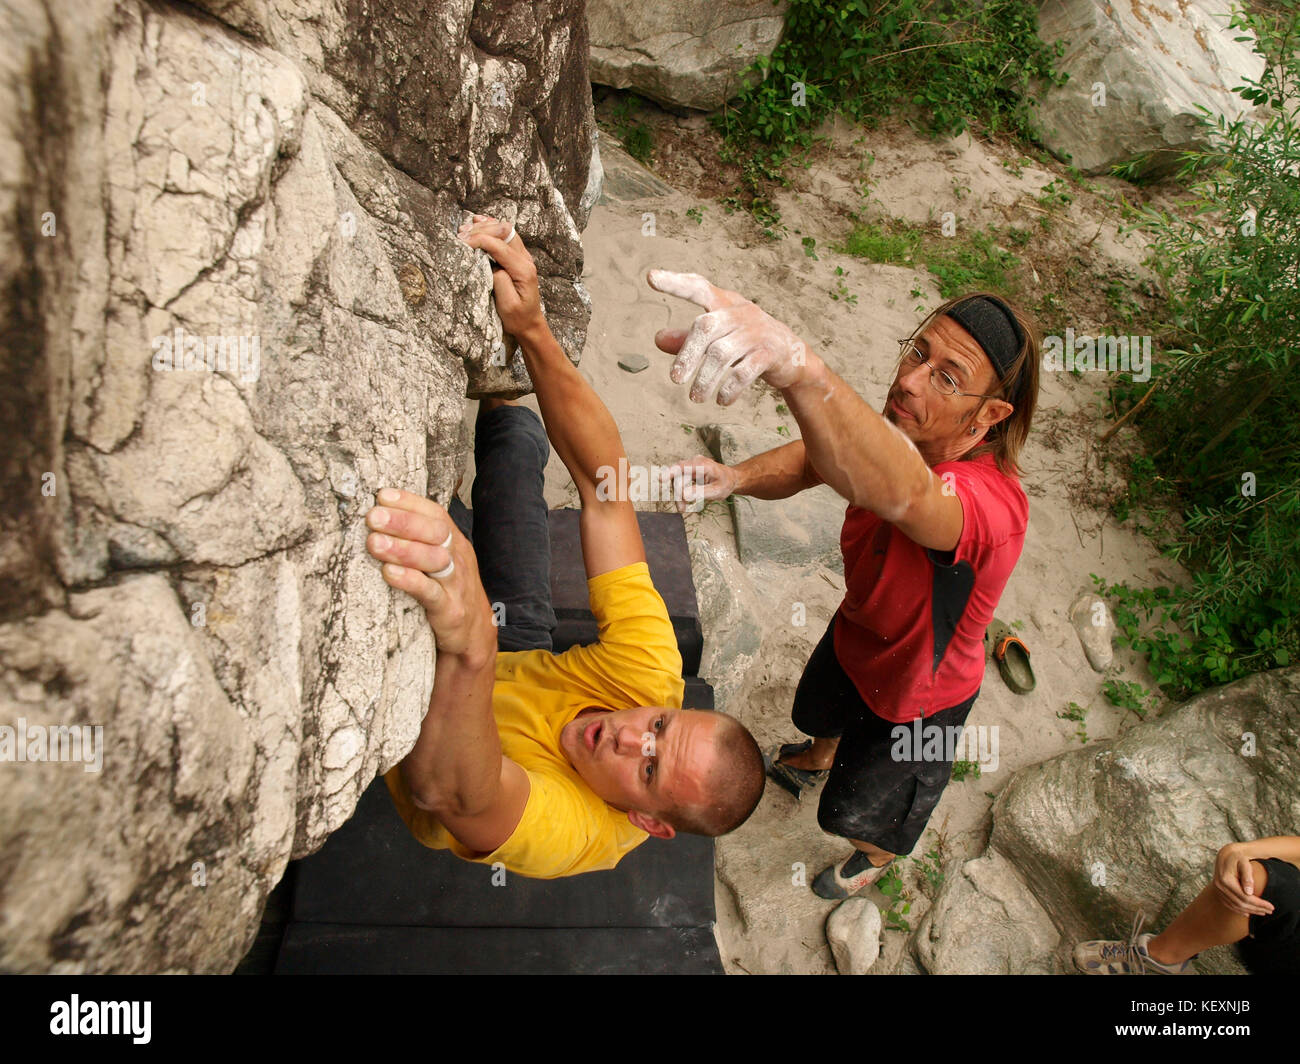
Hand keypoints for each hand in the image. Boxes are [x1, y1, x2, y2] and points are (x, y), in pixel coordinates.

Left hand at [365, 488, 495, 661]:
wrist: (475, 633)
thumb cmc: (449, 590)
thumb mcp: (440, 560)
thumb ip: (419, 540)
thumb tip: (381, 514)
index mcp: (454, 542)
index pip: (435, 514)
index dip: (410, 502)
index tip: (382, 496)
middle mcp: (457, 558)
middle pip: (435, 532)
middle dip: (402, 522)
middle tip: (373, 516)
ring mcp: (455, 584)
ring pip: (434, 559)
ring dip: (402, 549)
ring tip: (374, 542)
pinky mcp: (450, 610)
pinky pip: (430, 592)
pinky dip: (409, 581)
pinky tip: (388, 573)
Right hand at [458, 214, 546, 341]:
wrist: (530, 324)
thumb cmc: (518, 318)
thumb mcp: (507, 305)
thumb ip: (500, 281)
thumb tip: (491, 264)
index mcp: (523, 270)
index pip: (499, 245)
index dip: (479, 240)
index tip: (462, 242)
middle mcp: (526, 259)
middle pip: (504, 232)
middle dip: (481, 230)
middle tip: (460, 235)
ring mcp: (523, 257)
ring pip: (505, 230)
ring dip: (485, 227)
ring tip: (465, 228)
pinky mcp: (517, 258)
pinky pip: (506, 236)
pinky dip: (492, 227)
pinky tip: (479, 222)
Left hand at [647, 269, 811, 403]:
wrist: (793, 358)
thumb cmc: (747, 344)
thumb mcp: (718, 339)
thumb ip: (688, 339)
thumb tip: (657, 339)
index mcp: (725, 303)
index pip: (698, 288)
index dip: (676, 283)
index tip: (651, 278)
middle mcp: (740, 313)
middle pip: (705, 327)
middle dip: (688, 355)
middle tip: (675, 379)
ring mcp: (757, 332)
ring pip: (722, 354)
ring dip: (705, 379)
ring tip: (695, 398)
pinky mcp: (770, 353)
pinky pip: (744, 372)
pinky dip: (729, 388)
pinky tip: (722, 401)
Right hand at [658, 455, 738, 513]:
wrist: (730, 479)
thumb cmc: (726, 483)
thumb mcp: (716, 491)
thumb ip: (700, 492)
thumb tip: (684, 495)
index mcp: (702, 464)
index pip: (682, 467)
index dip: (670, 473)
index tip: (661, 479)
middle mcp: (694, 462)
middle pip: (678, 477)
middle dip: (679, 493)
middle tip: (682, 508)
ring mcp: (691, 466)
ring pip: (678, 480)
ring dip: (679, 495)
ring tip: (683, 508)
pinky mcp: (689, 471)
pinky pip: (681, 481)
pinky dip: (682, 492)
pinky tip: (685, 501)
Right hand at [1212, 842, 1273, 916]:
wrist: (1226, 855)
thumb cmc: (1238, 858)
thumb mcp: (1245, 863)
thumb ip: (1247, 877)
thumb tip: (1249, 892)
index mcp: (1226, 879)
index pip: (1245, 897)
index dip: (1259, 904)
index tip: (1271, 906)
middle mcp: (1220, 886)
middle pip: (1240, 903)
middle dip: (1256, 909)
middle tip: (1269, 911)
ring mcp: (1218, 889)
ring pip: (1235, 906)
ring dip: (1250, 911)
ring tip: (1262, 912)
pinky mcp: (1218, 891)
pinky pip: (1228, 904)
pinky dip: (1239, 910)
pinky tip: (1248, 913)